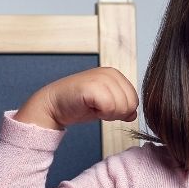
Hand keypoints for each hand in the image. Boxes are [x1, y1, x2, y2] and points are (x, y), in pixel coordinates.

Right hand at [14, 67, 138, 129]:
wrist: (53, 105)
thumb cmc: (78, 104)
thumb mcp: (105, 105)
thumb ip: (121, 106)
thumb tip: (133, 114)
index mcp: (116, 75)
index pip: (134, 100)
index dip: (121, 111)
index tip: (104, 108)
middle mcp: (110, 73)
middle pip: (130, 104)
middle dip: (116, 113)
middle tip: (97, 108)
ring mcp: (101, 78)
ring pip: (122, 107)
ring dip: (107, 114)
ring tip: (93, 106)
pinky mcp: (92, 86)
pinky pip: (110, 108)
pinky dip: (101, 114)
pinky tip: (89, 107)